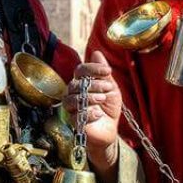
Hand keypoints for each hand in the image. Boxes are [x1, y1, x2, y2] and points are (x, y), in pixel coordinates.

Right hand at [63, 51, 121, 171]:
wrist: (110, 130)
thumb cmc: (109, 107)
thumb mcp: (110, 88)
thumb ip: (103, 73)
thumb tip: (97, 53)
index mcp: (81, 82)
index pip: (81, 70)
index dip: (93, 68)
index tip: (108, 70)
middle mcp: (73, 92)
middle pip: (76, 84)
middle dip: (94, 84)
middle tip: (108, 88)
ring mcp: (72, 107)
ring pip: (73, 98)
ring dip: (90, 97)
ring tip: (102, 99)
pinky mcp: (73, 121)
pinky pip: (76, 115)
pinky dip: (89, 113)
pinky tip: (98, 114)